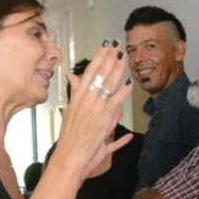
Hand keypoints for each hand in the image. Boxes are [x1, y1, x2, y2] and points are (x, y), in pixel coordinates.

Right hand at [58, 42, 133, 177]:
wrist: (69, 153)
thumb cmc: (69, 134)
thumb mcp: (69, 109)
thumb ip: (74, 91)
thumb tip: (72, 76)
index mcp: (78, 96)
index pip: (90, 72)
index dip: (98, 57)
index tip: (105, 46)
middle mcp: (86, 99)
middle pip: (100, 74)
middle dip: (109, 58)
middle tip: (117, 46)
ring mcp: (95, 108)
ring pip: (108, 85)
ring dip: (117, 70)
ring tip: (124, 57)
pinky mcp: (103, 119)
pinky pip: (116, 102)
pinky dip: (123, 92)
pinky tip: (129, 83)